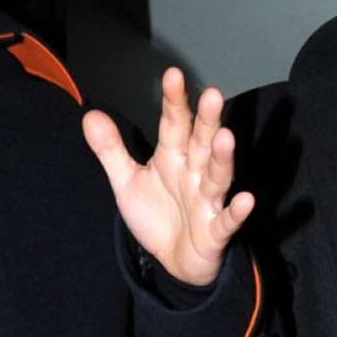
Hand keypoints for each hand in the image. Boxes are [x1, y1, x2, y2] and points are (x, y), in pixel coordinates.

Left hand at [84, 66, 254, 289]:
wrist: (174, 261)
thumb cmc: (158, 216)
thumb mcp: (127, 182)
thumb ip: (111, 149)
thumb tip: (90, 115)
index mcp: (173, 158)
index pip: (174, 124)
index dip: (174, 101)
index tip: (172, 74)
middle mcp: (194, 174)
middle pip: (201, 143)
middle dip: (207, 121)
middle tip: (212, 94)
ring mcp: (207, 202)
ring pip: (217, 177)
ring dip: (222, 159)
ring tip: (226, 137)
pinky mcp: (215, 232)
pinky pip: (226, 222)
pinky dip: (236, 212)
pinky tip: (246, 200)